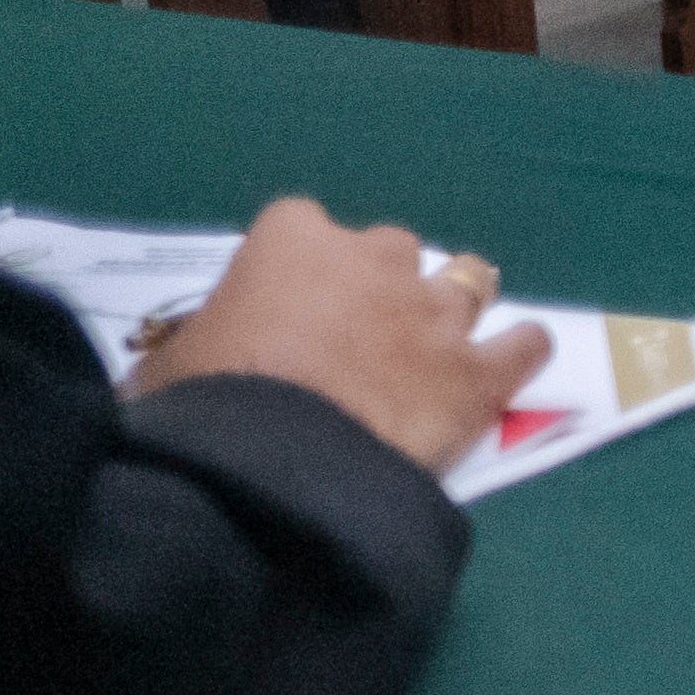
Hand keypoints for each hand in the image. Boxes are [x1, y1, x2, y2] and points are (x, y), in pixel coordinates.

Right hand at [124, 198, 546, 474]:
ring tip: (436, 346)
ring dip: (453, 308)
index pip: (298, 228)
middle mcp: (375, 259)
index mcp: (292, 242)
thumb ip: (196, 345)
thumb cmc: (203, 407)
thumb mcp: (170, 365)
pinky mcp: (477, 371)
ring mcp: (434, 312)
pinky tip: (510, 366)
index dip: (296, 270)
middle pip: (390, 251)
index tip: (285, 309)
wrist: (270, 465)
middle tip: (357, 339)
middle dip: (379, 286)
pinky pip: (524, 345)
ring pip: (467, 281)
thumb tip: (186, 363)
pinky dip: (519, 353)